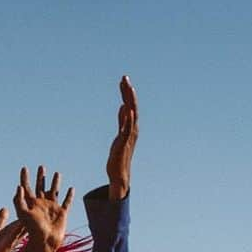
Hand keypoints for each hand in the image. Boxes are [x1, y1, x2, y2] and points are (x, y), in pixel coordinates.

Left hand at [9, 165, 73, 251]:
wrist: (45, 242)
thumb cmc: (33, 230)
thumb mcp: (23, 214)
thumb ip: (19, 201)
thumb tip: (18, 187)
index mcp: (31, 204)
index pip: (27, 188)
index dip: (24, 178)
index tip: (24, 168)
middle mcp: (41, 204)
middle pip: (40, 187)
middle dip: (41, 177)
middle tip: (41, 167)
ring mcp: (52, 208)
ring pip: (54, 191)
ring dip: (55, 182)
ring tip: (57, 173)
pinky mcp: (62, 213)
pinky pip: (66, 202)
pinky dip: (69, 196)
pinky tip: (71, 189)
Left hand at [106, 75, 137, 199]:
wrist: (118, 173)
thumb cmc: (118, 156)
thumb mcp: (119, 135)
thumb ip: (122, 121)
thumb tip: (122, 107)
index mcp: (131, 126)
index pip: (130, 105)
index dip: (127, 93)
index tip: (123, 80)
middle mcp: (133, 129)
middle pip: (132, 106)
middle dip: (128, 92)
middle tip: (124, 77)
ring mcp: (129, 136)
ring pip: (131, 114)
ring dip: (130, 100)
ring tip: (128, 87)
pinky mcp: (123, 143)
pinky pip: (127, 129)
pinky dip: (127, 119)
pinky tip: (126, 109)